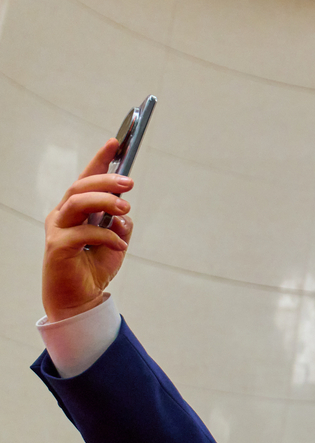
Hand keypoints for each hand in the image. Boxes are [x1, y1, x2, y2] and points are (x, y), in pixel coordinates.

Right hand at [42, 139, 134, 321]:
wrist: (79, 299)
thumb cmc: (93, 268)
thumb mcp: (116, 243)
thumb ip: (120, 225)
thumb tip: (124, 214)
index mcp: (75, 210)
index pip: (85, 179)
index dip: (100, 160)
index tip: (116, 142)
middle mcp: (63, 215)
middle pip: (79, 187)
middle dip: (105, 180)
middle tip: (129, 183)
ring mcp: (58, 230)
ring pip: (77, 203)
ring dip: (104, 201)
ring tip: (126, 208)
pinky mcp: (58, 247)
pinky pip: (84, 233)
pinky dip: (106, 236)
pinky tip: (119, 244)